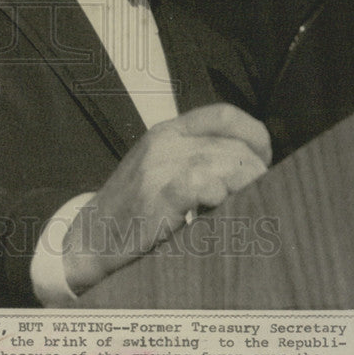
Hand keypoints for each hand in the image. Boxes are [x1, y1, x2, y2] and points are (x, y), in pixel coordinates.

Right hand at [62, 102, 270, 293]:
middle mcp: (164, 143)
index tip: (264, 162)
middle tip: (258, 199)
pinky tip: (217, 207)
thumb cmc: (133, 208)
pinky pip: (194, 184)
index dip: (255, 136)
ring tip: (244, 208)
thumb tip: (252, 166)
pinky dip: (213, 193)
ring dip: (242, 188)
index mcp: (169, 132)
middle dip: (254, 174)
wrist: (89, 238)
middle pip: (231, 147)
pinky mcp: (153, 199)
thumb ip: (198, 158)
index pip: (224, 116)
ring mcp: (157, 169)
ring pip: (220, 164)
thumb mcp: (162, 168)